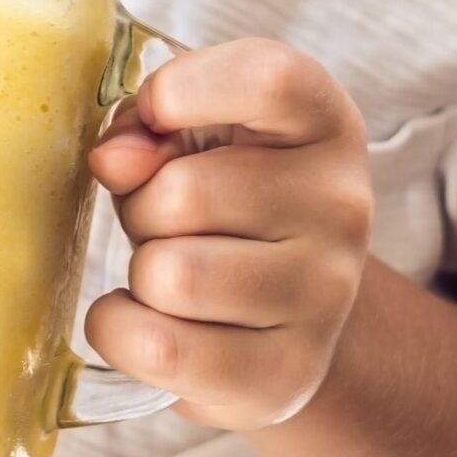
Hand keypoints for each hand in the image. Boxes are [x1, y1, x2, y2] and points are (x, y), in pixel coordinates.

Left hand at [85, 38, 373, 431]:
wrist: (276, 316)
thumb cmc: (216, 204)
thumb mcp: (184, 139)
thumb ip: (144, 126)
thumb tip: (114, 158)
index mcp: (323, 123)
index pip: (269, 80)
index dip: (184, 91)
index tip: (156, 116)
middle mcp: (342, 208)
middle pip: (185, 193)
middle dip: (141, 207)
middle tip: (162, 222)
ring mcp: (323, 298)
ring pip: (171, 275)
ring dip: (139, 273)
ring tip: (167, 272)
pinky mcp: (285, 375)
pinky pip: (159, 347)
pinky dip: (121, 329)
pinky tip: (146, 318)